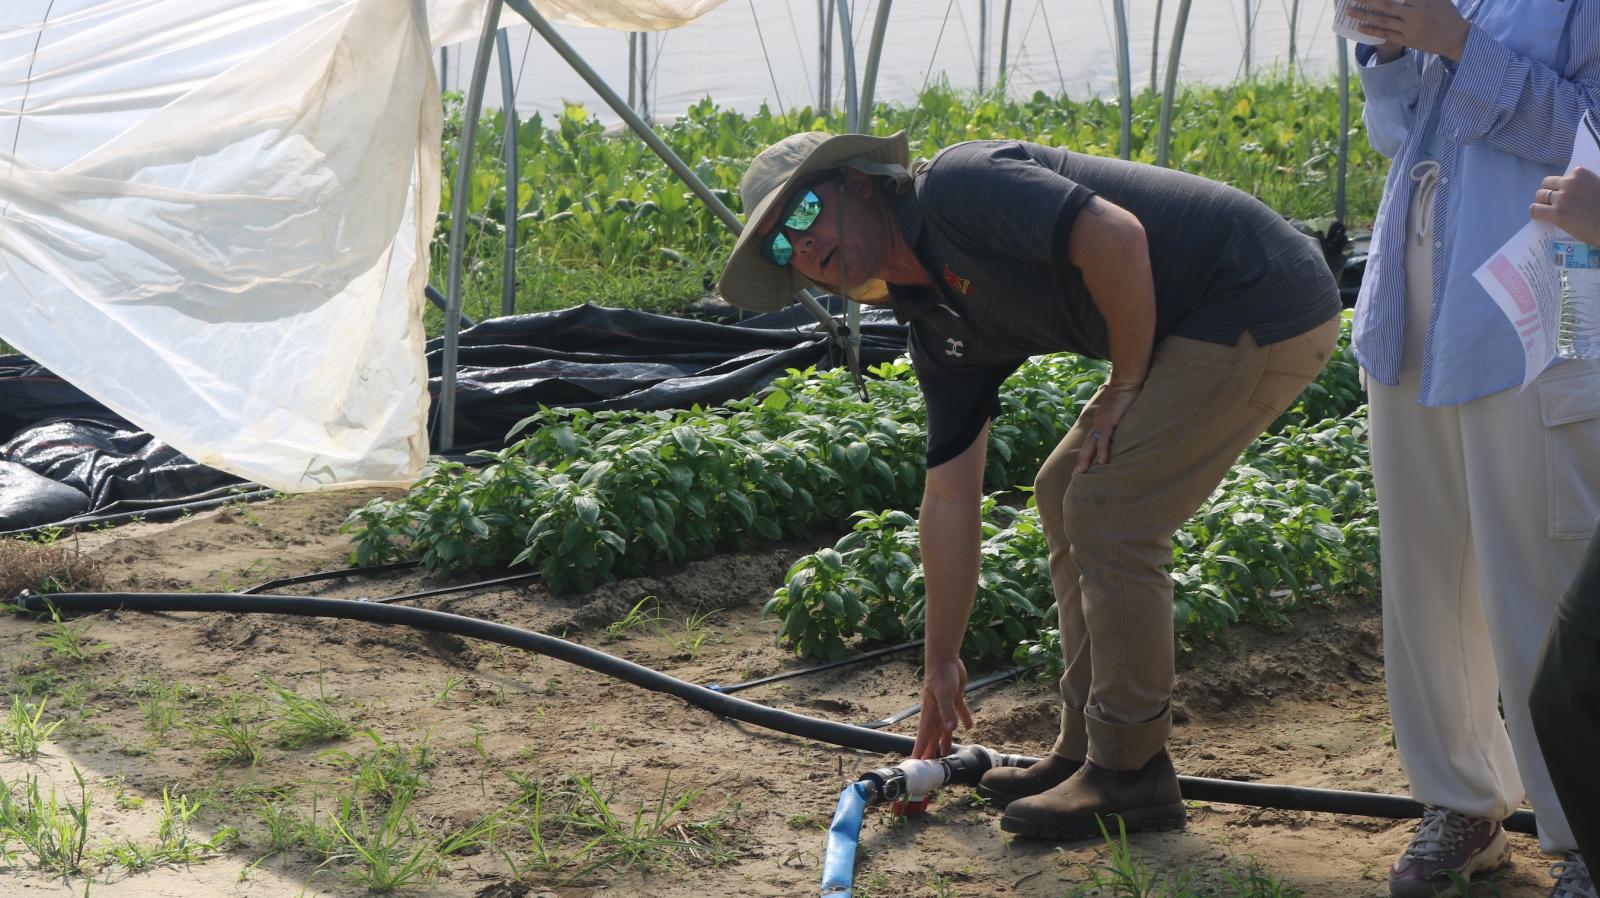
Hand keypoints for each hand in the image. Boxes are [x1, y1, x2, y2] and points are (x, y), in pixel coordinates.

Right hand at [911, 658, 973, 758]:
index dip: (919, 750)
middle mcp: (936, 713)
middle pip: (933, 736)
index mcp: (930, 714)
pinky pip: (959, 713)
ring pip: (945, 729)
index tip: (914, 764)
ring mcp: (945, 706)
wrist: (945, 658)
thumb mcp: (945, 694)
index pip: (923, 737)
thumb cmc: (941, 675)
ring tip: (946, 754)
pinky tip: (969, 727)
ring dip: (946, 741)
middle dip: (930, 751)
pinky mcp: (955, 698)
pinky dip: (964, 719)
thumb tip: (951, 730)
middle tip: (929, 766)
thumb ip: (948, 712)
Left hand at [1073, 381, 1141, 473]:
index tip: (1083, 464)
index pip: (1092, 439)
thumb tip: (1125, 423)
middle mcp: (1098, 422)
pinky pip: (1104, 439)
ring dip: (1086, 459)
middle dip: (1082, 459)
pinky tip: (1103, 461)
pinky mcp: (1109, 421)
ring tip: (1081, 472)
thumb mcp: (1122, 409)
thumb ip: (1121, 418)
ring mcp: (1102, 422)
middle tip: (1077, 474)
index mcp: (1100, 420)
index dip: (1087, 452)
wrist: (1126, 381)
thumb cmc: (1127, 392)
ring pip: (1091, 444)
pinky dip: (1102, 450)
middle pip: (1087, 444)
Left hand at [1344, 0, 1469, 62]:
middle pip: (1386, 4)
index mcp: (1423, 0)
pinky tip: (1360, 27)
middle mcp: (1415, 14)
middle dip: (1368, 0)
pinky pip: (1386, 34)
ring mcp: (1410, 28)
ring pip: (1382, 21)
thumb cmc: (1447, 13)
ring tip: (1349, 11)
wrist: (1456, 38)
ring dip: (1364, 15)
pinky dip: (1372, 31)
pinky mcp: (1407, 40)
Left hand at [1531, 168, 1599, 245]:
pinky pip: (1535, 210)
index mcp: (1581, 173)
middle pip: (1546, 184)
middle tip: (1554, 203)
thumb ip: (1583, 184)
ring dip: (1543, 203)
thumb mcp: (1597, 186)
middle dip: (1549, 193)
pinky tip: (1542, 218)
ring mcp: (1562, 197)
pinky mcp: (1557, 213)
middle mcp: (1570, 182)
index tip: (1567, 197)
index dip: (1562, 187)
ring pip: (1539, 196)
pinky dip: (1536, 213)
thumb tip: (1573, 190)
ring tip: (1550, 211)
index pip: (1562, 177)